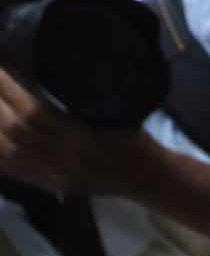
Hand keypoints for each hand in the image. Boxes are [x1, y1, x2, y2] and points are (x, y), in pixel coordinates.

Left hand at [0, 69, 144, 193]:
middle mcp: (62, 161)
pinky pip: (11, 169)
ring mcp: (53, 176)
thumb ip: (77, 99)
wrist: (149, 178)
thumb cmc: (133, 140)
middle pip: (13, 129)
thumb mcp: (112, 113)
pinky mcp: (49, 185)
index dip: (10, 88)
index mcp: (81, 140)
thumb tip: (36, 71)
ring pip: (6, 148)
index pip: (35, 112)